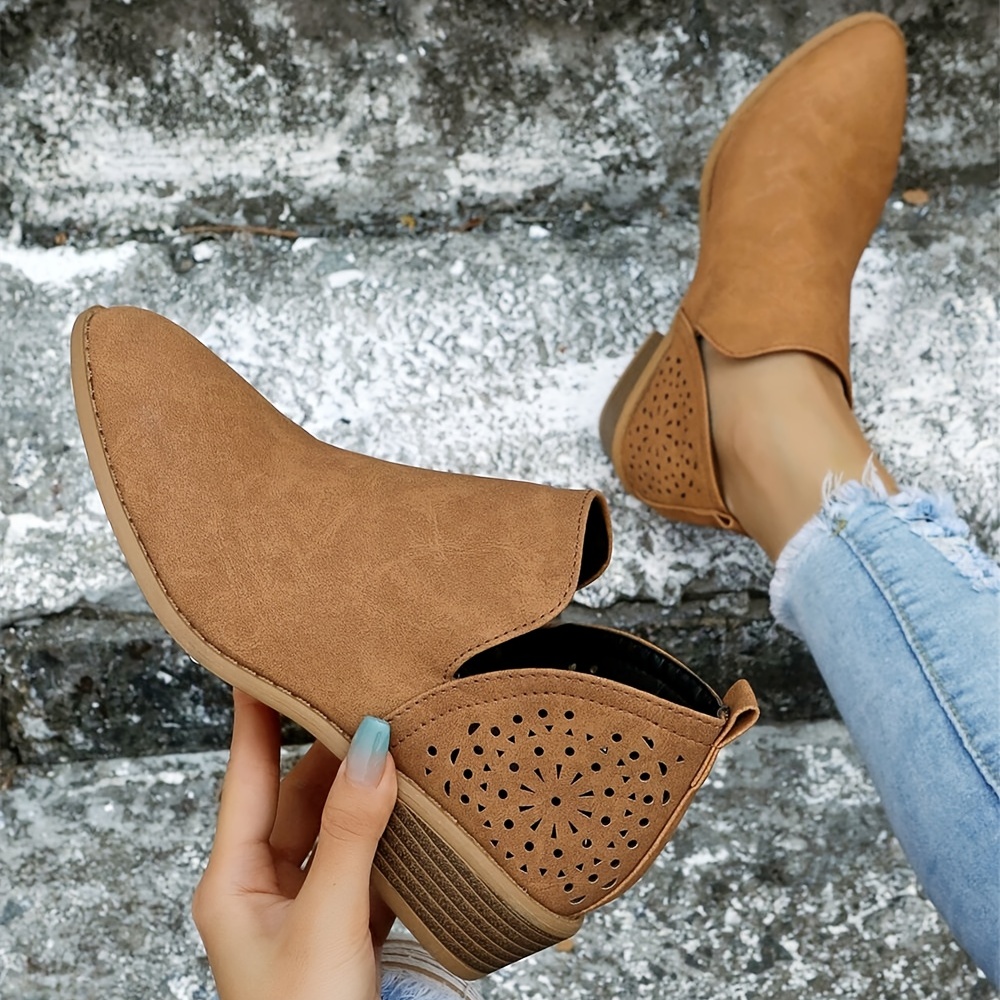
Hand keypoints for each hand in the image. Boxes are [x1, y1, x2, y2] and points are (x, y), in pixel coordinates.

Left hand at [193, 689, 397, 999]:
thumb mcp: (325, 921)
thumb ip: (349, 834)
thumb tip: (371, 749)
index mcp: (233, 884)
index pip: (245, 777)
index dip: (254, 717)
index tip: (261, 663)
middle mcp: (264, 889)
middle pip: (298, 797)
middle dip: (331, 751)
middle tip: (360, 699)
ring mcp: (305, 909)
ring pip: (336, 829)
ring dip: (365, 794)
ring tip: (395, 745)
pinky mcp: (344, 929)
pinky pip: (367, 863)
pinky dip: (391, 838)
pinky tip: (414, 815)